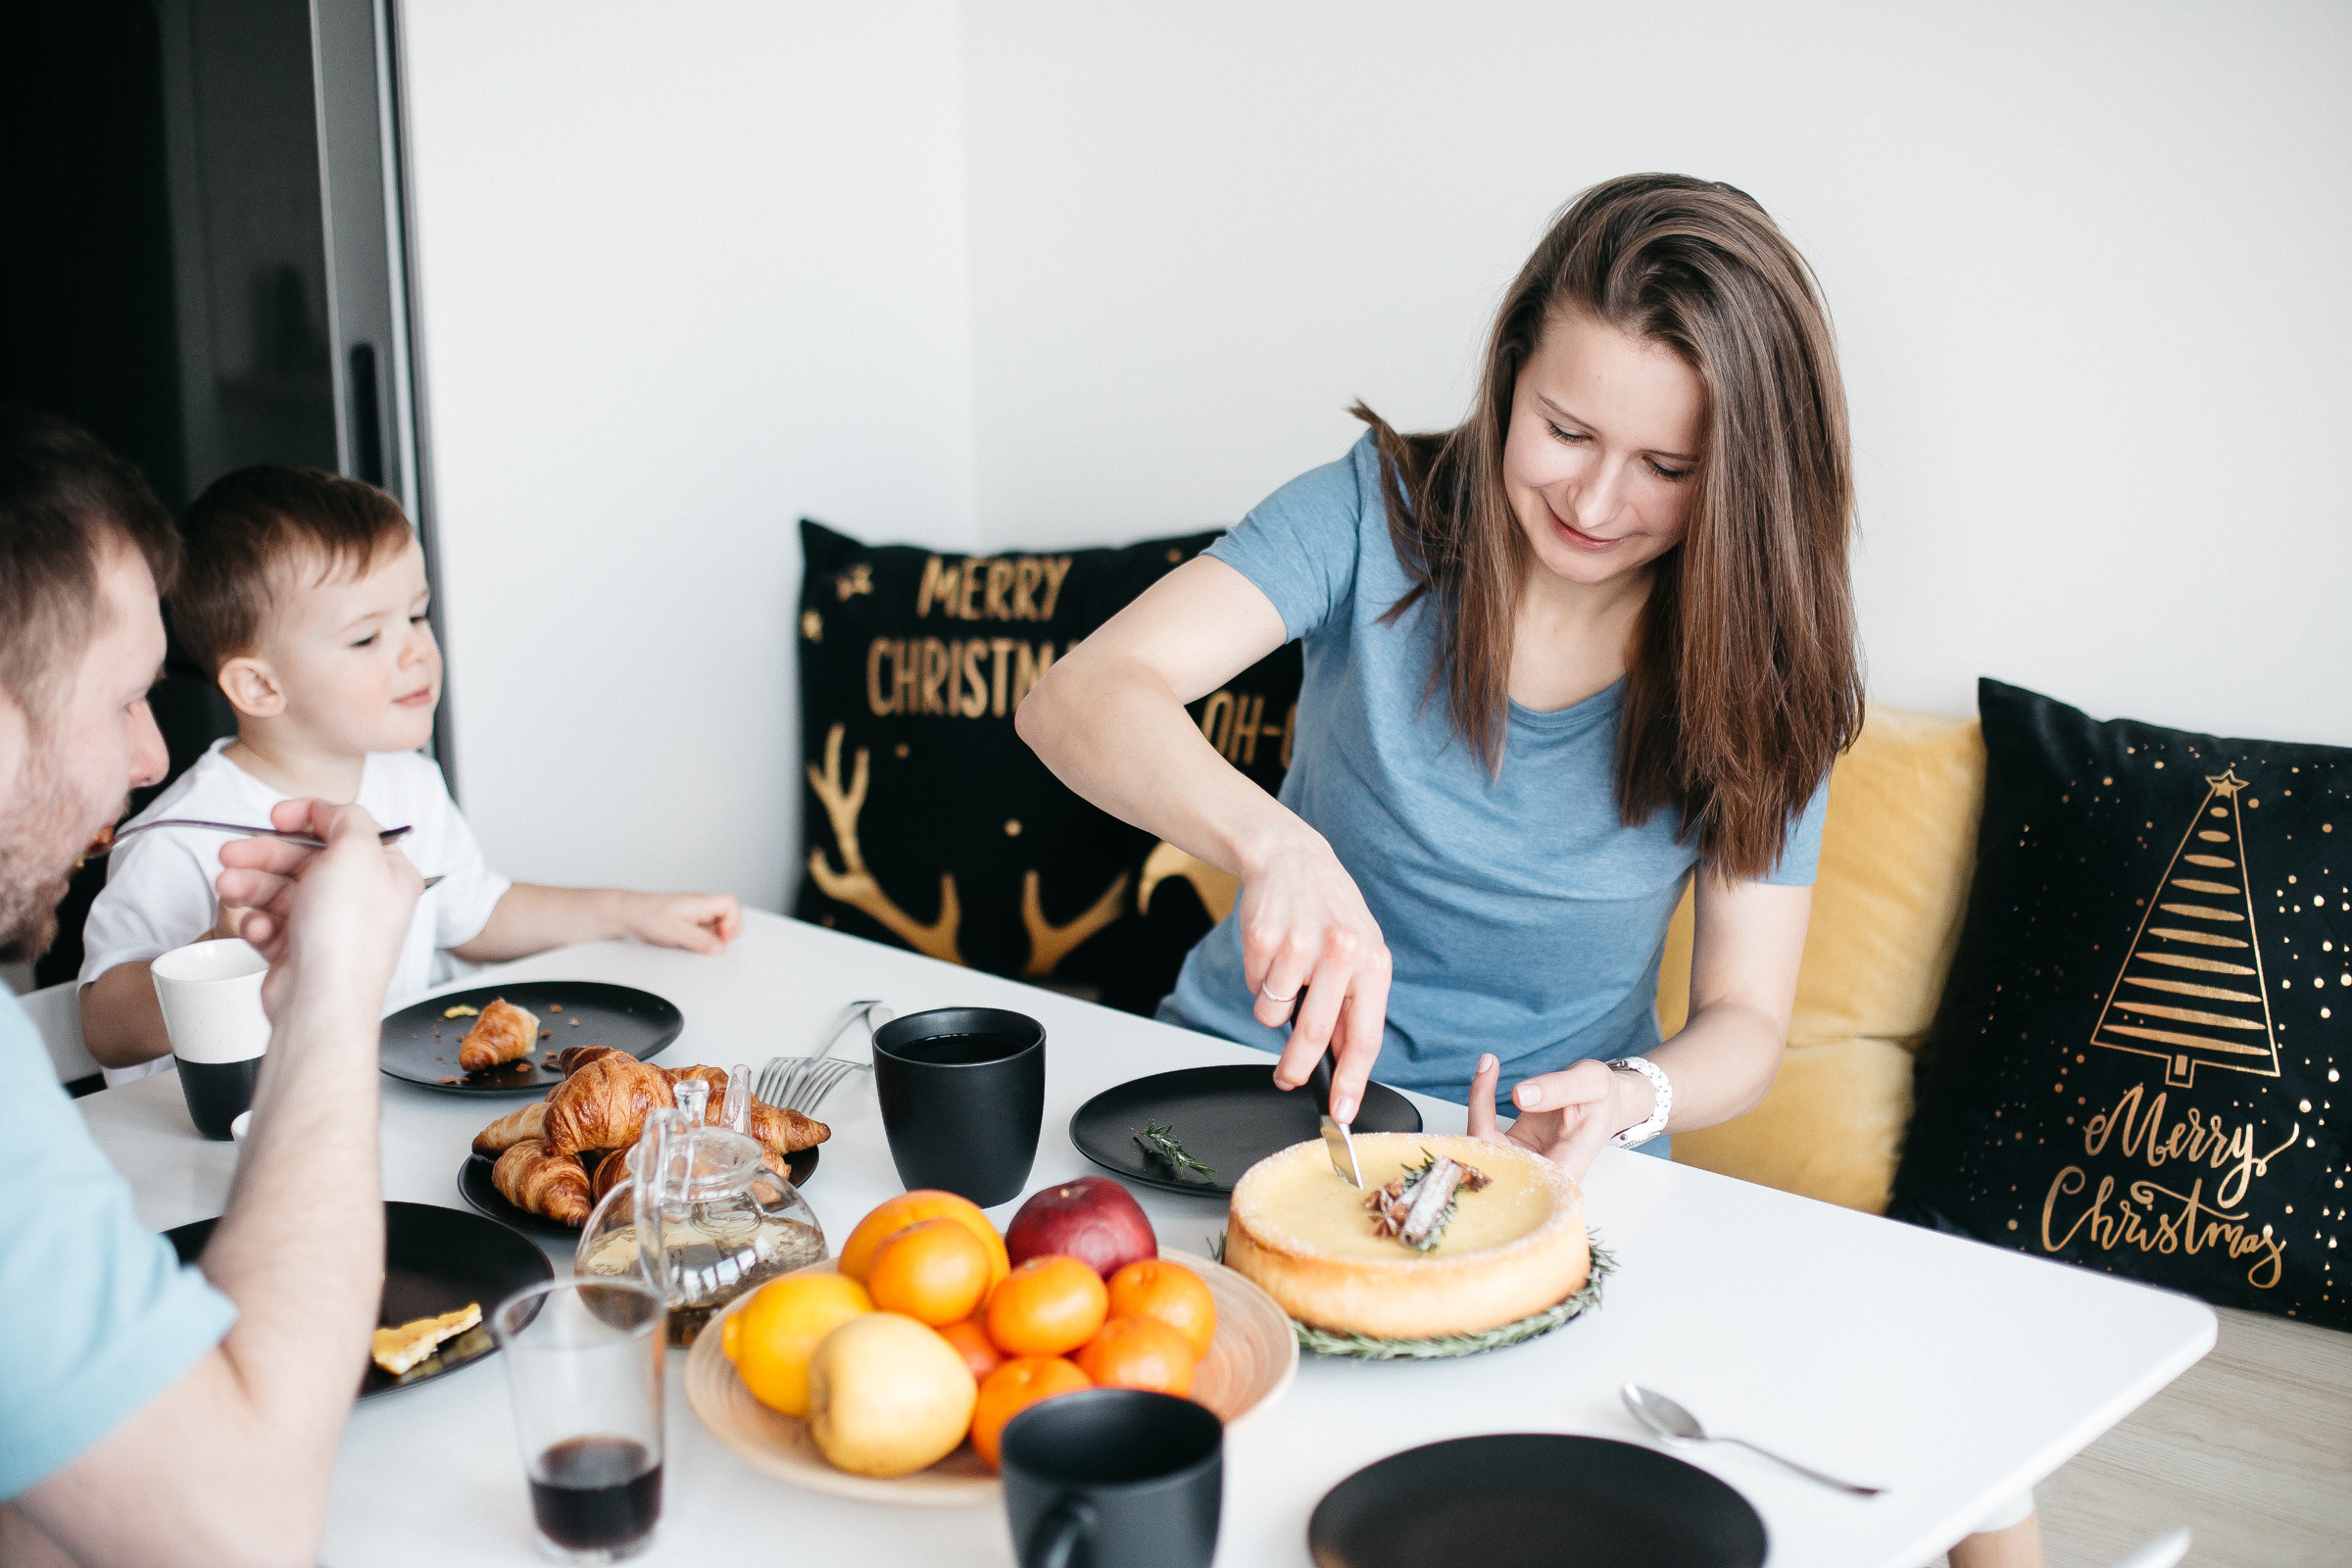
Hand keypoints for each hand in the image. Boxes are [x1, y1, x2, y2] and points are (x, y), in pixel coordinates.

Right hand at [214, 799, 421, 1021]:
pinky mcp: (300, 951)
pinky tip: (256, 929)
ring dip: (250, 884)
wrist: (321, 1002)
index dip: (309, 817)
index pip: (346, 830)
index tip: (277, 816)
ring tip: (227, 885)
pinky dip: (258, 923)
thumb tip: (332, 809)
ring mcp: (330, 926)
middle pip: (305, 860)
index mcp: (386, 873)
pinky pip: (271, 924)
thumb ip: (347, 818)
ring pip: (281, 890)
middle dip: (264, 853)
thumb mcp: (355, 853)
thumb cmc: (346, 934)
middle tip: (230, 852)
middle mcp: (362, 899)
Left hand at [622, 891, 740, 953]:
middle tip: (710, 945)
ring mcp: (694, 913)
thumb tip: (719, 949)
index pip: (731, 904)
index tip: (721, 937)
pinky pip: (703, 930)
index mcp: (700, 902)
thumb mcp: (674, 931)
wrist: (626, 913)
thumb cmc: (645, 915)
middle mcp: (700, 905)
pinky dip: (701, 940)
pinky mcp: (687, 921)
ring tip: (694, 943)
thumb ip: (699, 940)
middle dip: (724, 933)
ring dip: (711, 938)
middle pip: (728, 916)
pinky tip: (686, 943)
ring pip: (716, 925)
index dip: (733, 922)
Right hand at [1236, 826, 1390, 1123]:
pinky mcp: (1264, 938)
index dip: (1352, 1081)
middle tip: (1288, 1079)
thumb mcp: (1360, 953)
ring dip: (1273, 1009)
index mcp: (1373, 963)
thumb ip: (1353, 1007)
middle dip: (1297, 1069)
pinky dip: (1259, 980)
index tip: (1342, 1111)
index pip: (1365, 1036)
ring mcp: (1300, 945)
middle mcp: (1341, 953)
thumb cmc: (1330, 912)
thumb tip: (1342, 1064)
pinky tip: (1272, 952)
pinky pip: (1254, 986)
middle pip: (1313, 1034)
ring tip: (1285, 976)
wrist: (1291, 858)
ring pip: (1274, 1014)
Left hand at [1465, 1053, 1652, 1178]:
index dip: (1499, 1148)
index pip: (1521, 1172)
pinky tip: (1489, 1071)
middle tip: (1489, 1067)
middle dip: (1480, 1118)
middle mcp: (1539, 1172)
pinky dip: (1480, 1102)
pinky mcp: (1510, 1146)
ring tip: (1490, 1065)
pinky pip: (1483, 1130)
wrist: (1605, 1101)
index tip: (1507, 1099)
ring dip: (1477, 1107)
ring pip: (1481, 1147)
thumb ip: (1559, 1088)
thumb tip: (1519, 1095)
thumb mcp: (1592, 1083)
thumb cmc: (1603, 1098)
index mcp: (1565, 1169)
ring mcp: (1522, 1160)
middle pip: (1491, 1164)